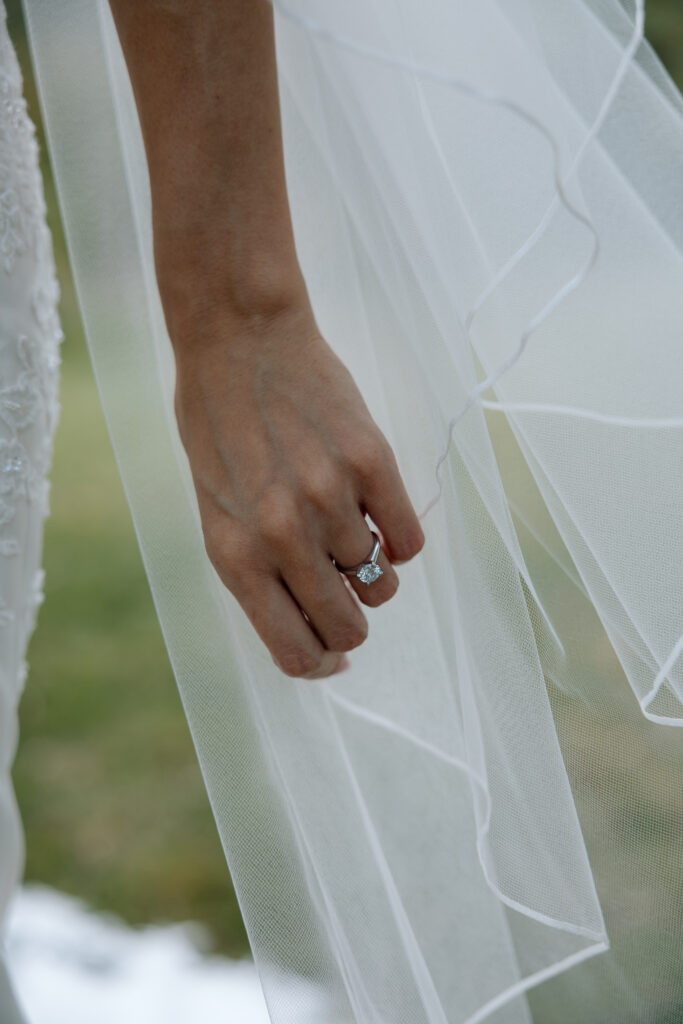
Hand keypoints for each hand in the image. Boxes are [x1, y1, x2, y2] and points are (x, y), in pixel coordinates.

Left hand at [172, 295, 424, 679]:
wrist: (240, 340)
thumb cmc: (221, 428)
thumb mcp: (218, 511)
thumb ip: (260, 573)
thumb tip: (314, 622)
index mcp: (236, 557)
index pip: (295, 651)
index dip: (323, 664)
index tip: (336, 657)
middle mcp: (283, 538)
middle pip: (348, 626)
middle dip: (353, 621)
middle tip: (350, 594)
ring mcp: (330, 501)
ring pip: (382, 582)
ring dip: (371, 568)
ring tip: (348, 526)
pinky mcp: (372, 464)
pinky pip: (410, 540)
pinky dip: (400, 537)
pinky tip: (376, 509)